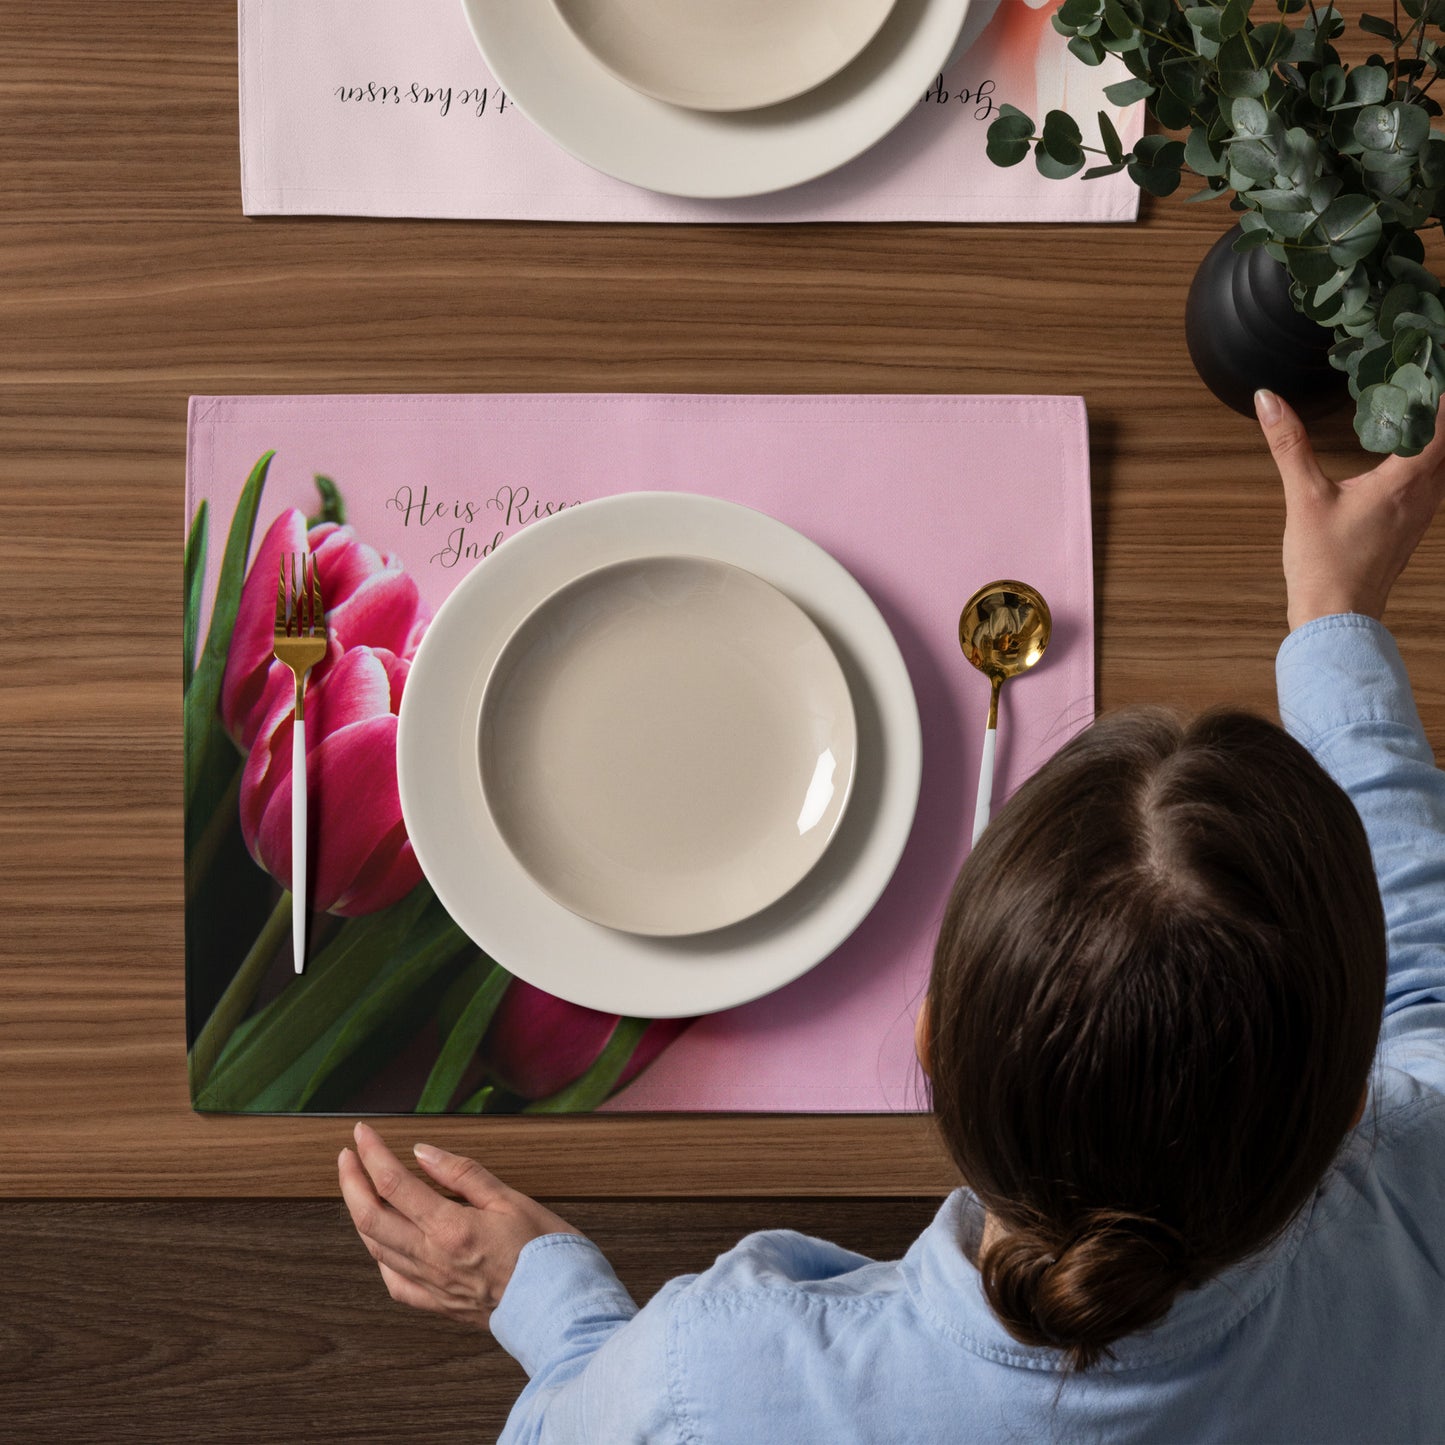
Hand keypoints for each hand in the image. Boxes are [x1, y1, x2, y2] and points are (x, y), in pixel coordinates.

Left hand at [338, 1121, 582, 1327]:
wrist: (562, 1309)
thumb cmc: (546, 1253)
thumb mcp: (511, 1199)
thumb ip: (463, 1174)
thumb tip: (423, 1153)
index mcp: (450, 1228)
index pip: (394, 1183)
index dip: (372, 1153)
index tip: (363, 1132)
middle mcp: (432, 1259)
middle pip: (370, 1217)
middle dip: (351, 1182)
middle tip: (347, 1155)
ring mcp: (431, 1285)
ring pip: (375, 1249)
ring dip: (359, 1214)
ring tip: (358, 1189)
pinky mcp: (438, 1305)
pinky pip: (394, 1282)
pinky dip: (379, 1257)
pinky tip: (382, 1244)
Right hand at [1255, 389, 1444, 630]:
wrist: (1336, 618)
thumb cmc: (1325, 565)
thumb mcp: (1303, 498)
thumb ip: (1289, 445)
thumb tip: (1268, 400)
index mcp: (1404, 482)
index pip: (1442, 425)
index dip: (1439, 394)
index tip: (1427, 367)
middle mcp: (1424, 496)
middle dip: (1440, 412)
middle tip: (1421, 382)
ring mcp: (1422, 514)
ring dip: (1438, 437)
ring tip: (1418, 410)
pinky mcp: (1411, 528)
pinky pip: (1434, 483)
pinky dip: (1430, 460)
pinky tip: (1407, 456)